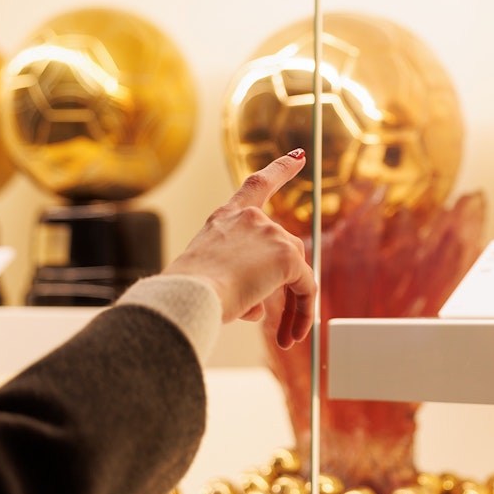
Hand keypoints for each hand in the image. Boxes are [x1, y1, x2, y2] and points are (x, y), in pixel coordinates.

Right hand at [162, 149, 315, 348]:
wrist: (187, 297)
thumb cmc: (187, 294)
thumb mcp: (210, 279)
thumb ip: (239, 282)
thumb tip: (259, 306)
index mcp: (225, 218)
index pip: (257, 185)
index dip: (282, 170)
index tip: (300, 156)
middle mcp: (249, 219)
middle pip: (284, 249)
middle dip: (284, 287)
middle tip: (281, 327)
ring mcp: (270, 233)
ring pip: (295, 272)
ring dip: (292, 307)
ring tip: (281, 337)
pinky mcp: (286, 254)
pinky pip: (306, 287)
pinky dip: (304, 313)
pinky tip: (293, 335)